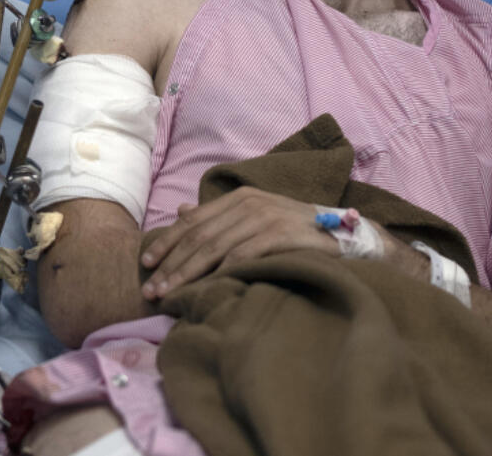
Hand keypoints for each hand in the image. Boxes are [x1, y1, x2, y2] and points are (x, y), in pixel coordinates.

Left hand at [139, 187, 340, 299]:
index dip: (167, 242)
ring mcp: (265, 217)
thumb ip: (218, 216)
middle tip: (150, 289)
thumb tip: (180, 212)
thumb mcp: (255, 218)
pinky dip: (221, 272)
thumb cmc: (296, 231)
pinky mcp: (280, 233)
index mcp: (239, 198)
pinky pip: (242, 255)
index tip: (145, 264)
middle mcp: (249, 203)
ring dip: (187, 273)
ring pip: (214, 247)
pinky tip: (205, 288)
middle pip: (199, 236)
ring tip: (169, 294)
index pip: (192, 221)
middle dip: (171, 264)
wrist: (345, 236)